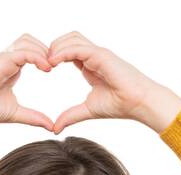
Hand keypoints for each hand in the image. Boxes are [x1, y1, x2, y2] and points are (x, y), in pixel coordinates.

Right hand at [0, 34, 57, 139]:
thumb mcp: (16, 113)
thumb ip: (34, 117)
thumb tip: (50, 126)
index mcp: (10, 67)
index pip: (30, 50)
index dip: (44, 56)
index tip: (54, 69)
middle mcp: (7, 60)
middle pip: (30, 40)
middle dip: (46, 49)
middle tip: (56, 65)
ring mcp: (3, 59)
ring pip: (27, 41)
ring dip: (42, 51)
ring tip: (50, 67)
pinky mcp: (1, 61)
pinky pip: (23, 52)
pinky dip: (37, 57)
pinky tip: (46, 69)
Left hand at [46, 32, 180, 133]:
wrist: (138, 103)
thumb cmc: (120, 104)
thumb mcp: (88, 110)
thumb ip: (71, 116)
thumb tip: (55, 128)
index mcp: (90, 65)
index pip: (69, 50)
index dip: (54, 55)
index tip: (44, 68)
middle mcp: (94, 56)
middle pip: (69, 39)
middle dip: (52, 47)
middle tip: (41, 63)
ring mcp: (98, 53)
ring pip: (73, 39)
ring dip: (56, 47)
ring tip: (46, 62)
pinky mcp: (102, 55)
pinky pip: (79, 47)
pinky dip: (64, 52)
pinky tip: (53, 62)